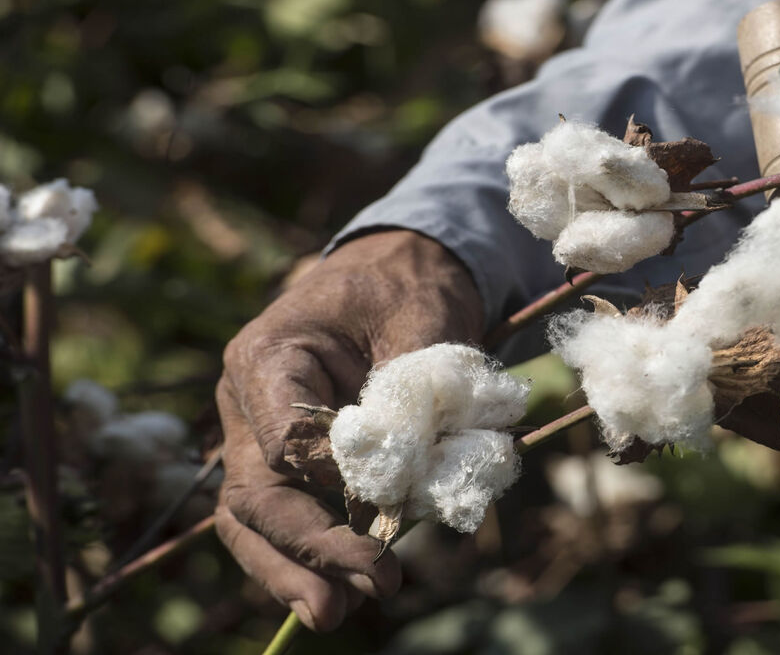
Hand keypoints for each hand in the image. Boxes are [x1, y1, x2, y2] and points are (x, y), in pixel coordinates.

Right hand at [215, 230, 484, 630]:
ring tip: (334, 615)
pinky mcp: (292, 464)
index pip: (280, 437)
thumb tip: (408, 467)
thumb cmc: (404, 286)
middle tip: (345, 600)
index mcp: (267, 355)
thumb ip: (411, 387)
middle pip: (255, 493)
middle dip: (301, 549)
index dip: (327, 479)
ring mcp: (263, 437)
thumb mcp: (421, 316)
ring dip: (294, 570)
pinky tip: (344, 594)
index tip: (381, 500)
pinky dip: (315, 556)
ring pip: (257, 519)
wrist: (399, 273)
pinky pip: (290, 517)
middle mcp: (249, 403)